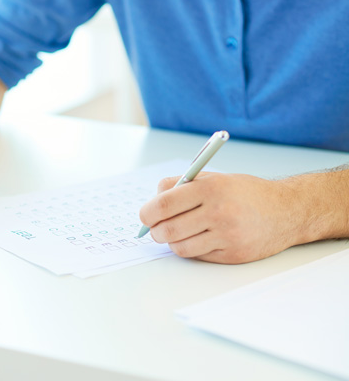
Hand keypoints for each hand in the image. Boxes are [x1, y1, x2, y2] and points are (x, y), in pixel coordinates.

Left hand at [139, 173, 300, 263]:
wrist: (287, 211)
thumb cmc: (245, 193)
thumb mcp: (214, 177)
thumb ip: (181, 184)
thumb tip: (153, 199)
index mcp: (210, 188)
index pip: (164, 204)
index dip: (148, 213)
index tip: (146, 215)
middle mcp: (218, 212)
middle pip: (167, 229)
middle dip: (155, 231)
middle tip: (157, 228)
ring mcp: (226, 236)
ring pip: (179, 247)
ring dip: (172, 241)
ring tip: (178, 233)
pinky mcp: (232, 254)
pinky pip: (197, 256)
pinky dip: (191, 249)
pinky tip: (199, 239)